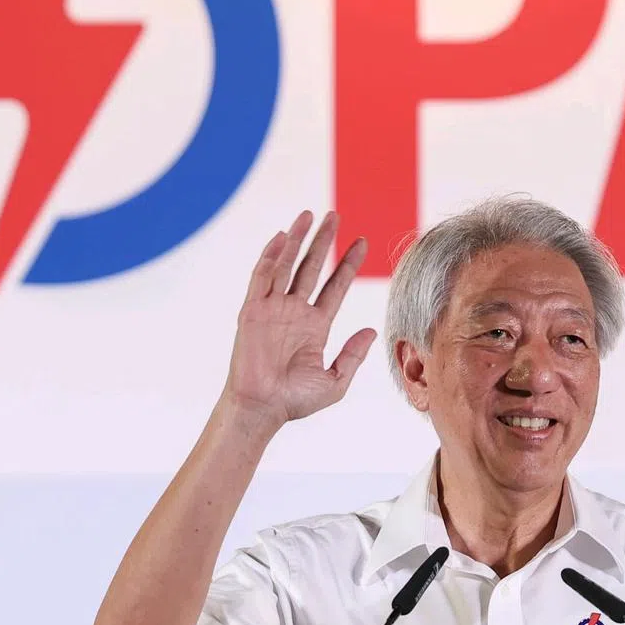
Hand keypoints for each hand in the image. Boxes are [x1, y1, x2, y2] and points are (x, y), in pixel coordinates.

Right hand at [222, 211, 376, 430]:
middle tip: (335, 215)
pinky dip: (271, 256)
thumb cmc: (295, 401)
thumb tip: (371, 330)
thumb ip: (353, 355)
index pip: (335, 286)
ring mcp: (273, 309)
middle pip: (311, 268)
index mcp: (315, 326)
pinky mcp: (253, 312)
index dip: (348, 264)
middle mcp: (295, 312)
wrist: (263, 409)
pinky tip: (283, 238)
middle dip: (323, 241)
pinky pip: (262, 278)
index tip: (362, 242)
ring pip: (286, 265)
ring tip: (310, 215)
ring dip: (298, 240)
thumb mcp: (335, 380)